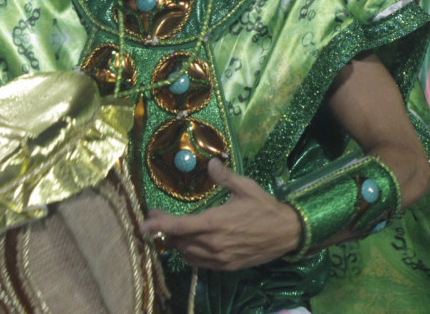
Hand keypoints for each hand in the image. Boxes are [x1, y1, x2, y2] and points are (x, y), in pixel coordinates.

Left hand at [138, 159, 300, 270]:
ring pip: (186, 253)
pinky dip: (190, 254)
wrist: (287, 233)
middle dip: (165, 230)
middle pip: (178, 241)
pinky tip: (191, 244)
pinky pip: (200, 263)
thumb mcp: (246, 187)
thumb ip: (225, 177)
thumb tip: (210, 162)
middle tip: (158, 218)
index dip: (158, 226)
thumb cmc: (265, 207)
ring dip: (177, 242)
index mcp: (215, 222)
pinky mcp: (227, 266)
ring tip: (174, 229)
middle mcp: (214, 243)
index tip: (142, 225)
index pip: (179, 226)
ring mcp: (220, 257)